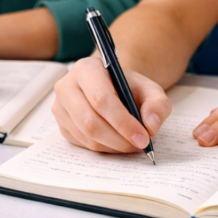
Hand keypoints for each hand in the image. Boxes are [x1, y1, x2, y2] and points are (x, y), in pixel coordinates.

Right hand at [52, 56, 171, 152]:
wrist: (111, 87)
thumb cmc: (128, 87)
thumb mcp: (150, 89)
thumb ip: (157, 104)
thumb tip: (150, 125)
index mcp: (86, 69)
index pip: (101, 99)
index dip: (123, 122)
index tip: (143, 137)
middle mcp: (66, 87)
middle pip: (90, 121)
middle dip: (119, 139)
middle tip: (140, 145)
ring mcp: (60, 108)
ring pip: (86, 136)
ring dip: (113, 146)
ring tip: (132, 144)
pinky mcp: (61, 125)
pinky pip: (82, 144)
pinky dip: (104, 148)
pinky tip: (118, 142)